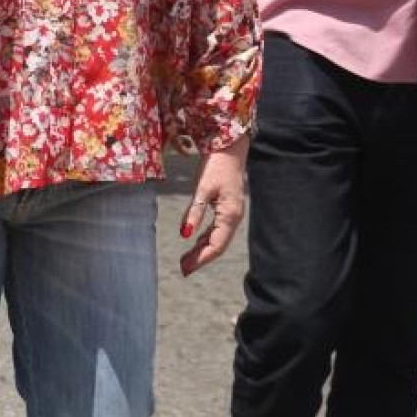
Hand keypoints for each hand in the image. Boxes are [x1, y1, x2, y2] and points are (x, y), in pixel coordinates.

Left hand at [178, 139, 248, 276]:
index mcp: (230, 215)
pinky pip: (217, 229)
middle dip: (201, 258)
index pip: (216, 245)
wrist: (229, 147)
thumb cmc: (216, 165)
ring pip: (217, 238)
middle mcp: (233, 217)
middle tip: (183, 269)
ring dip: (202, 250)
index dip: (201, 259)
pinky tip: (194, 242)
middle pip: (218, 245)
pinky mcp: (226, 208)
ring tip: (186, 259)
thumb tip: (185, 234)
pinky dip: (205, 238)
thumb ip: (194, 212)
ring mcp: (231, 213)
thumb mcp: (202, 188)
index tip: (187, 269)